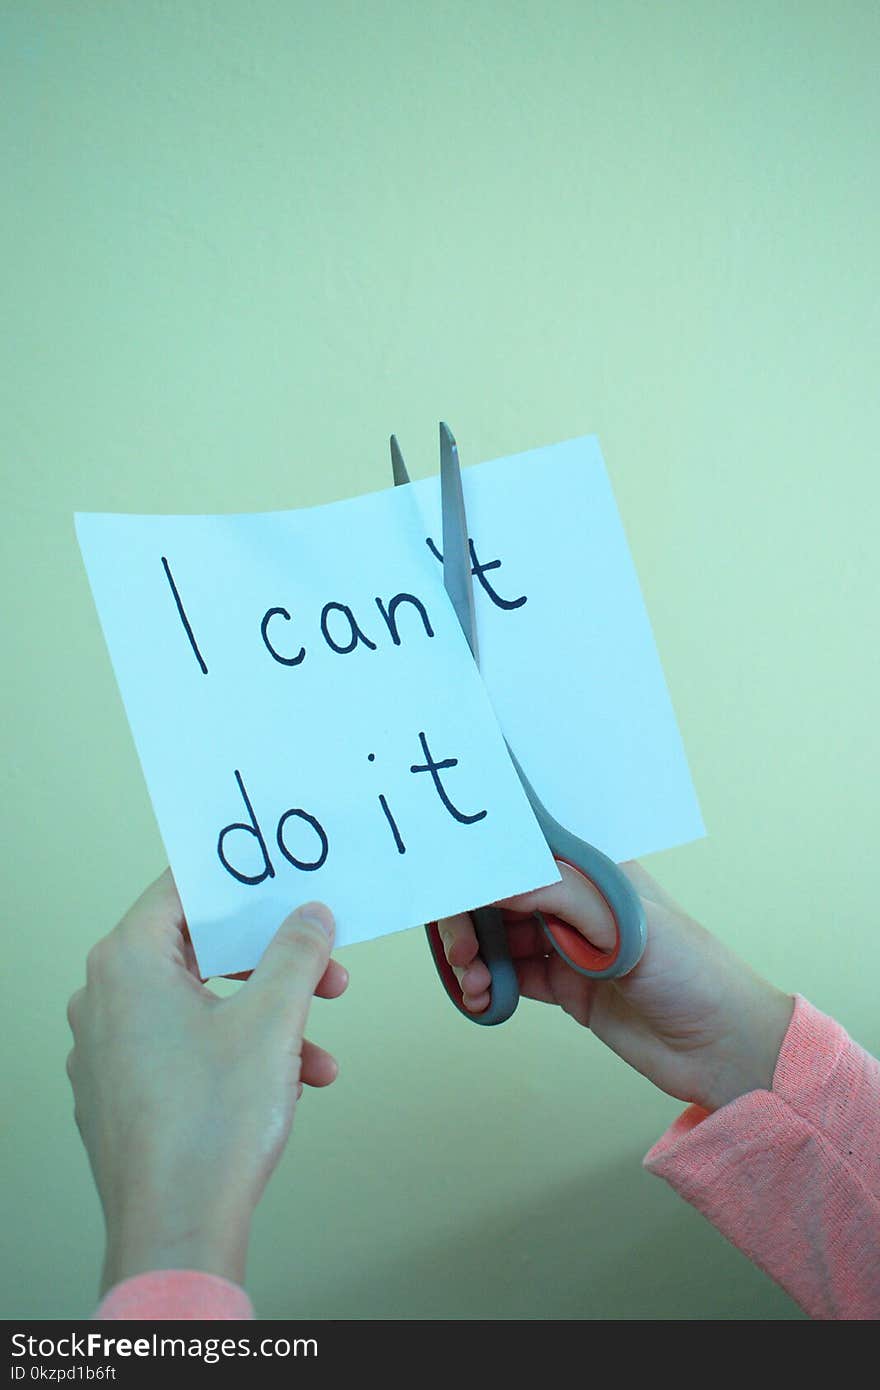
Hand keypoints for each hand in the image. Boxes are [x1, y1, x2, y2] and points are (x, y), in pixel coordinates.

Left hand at [66, 869, 347, 1293]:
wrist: (177, 1229)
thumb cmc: (210, 1125)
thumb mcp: (273, 1020)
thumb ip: (297, 952)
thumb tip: (310, 915)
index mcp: (127, 962)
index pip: (182, 888)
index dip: (241, 883)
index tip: (284, 883)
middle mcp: (104, 998)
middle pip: (199, 950)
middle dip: (273, 963)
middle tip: (325, 969)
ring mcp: (108, 1049)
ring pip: (200, 1006)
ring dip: (268, 1019)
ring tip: (319, 1052)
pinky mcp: (121, 1092)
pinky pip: (185, 1049)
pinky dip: (238, 1054)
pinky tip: (290, 1085)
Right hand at [439, 861, 793, 1112]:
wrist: (723, 1048)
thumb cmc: (692, 971)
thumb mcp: (626, 923)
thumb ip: (558, 894)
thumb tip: (493, 878)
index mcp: (593, 869)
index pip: (521, 852)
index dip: (480, 866)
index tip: (448, 888)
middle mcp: (574, 900)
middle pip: (498, 895)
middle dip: (468, 919)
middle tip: (461, 953)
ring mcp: (567, 942)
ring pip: (497, 937)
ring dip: (472, 956)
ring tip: (473, 984)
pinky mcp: (563, 985)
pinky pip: (509, 976)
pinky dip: (485, 985)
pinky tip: (481, 999)